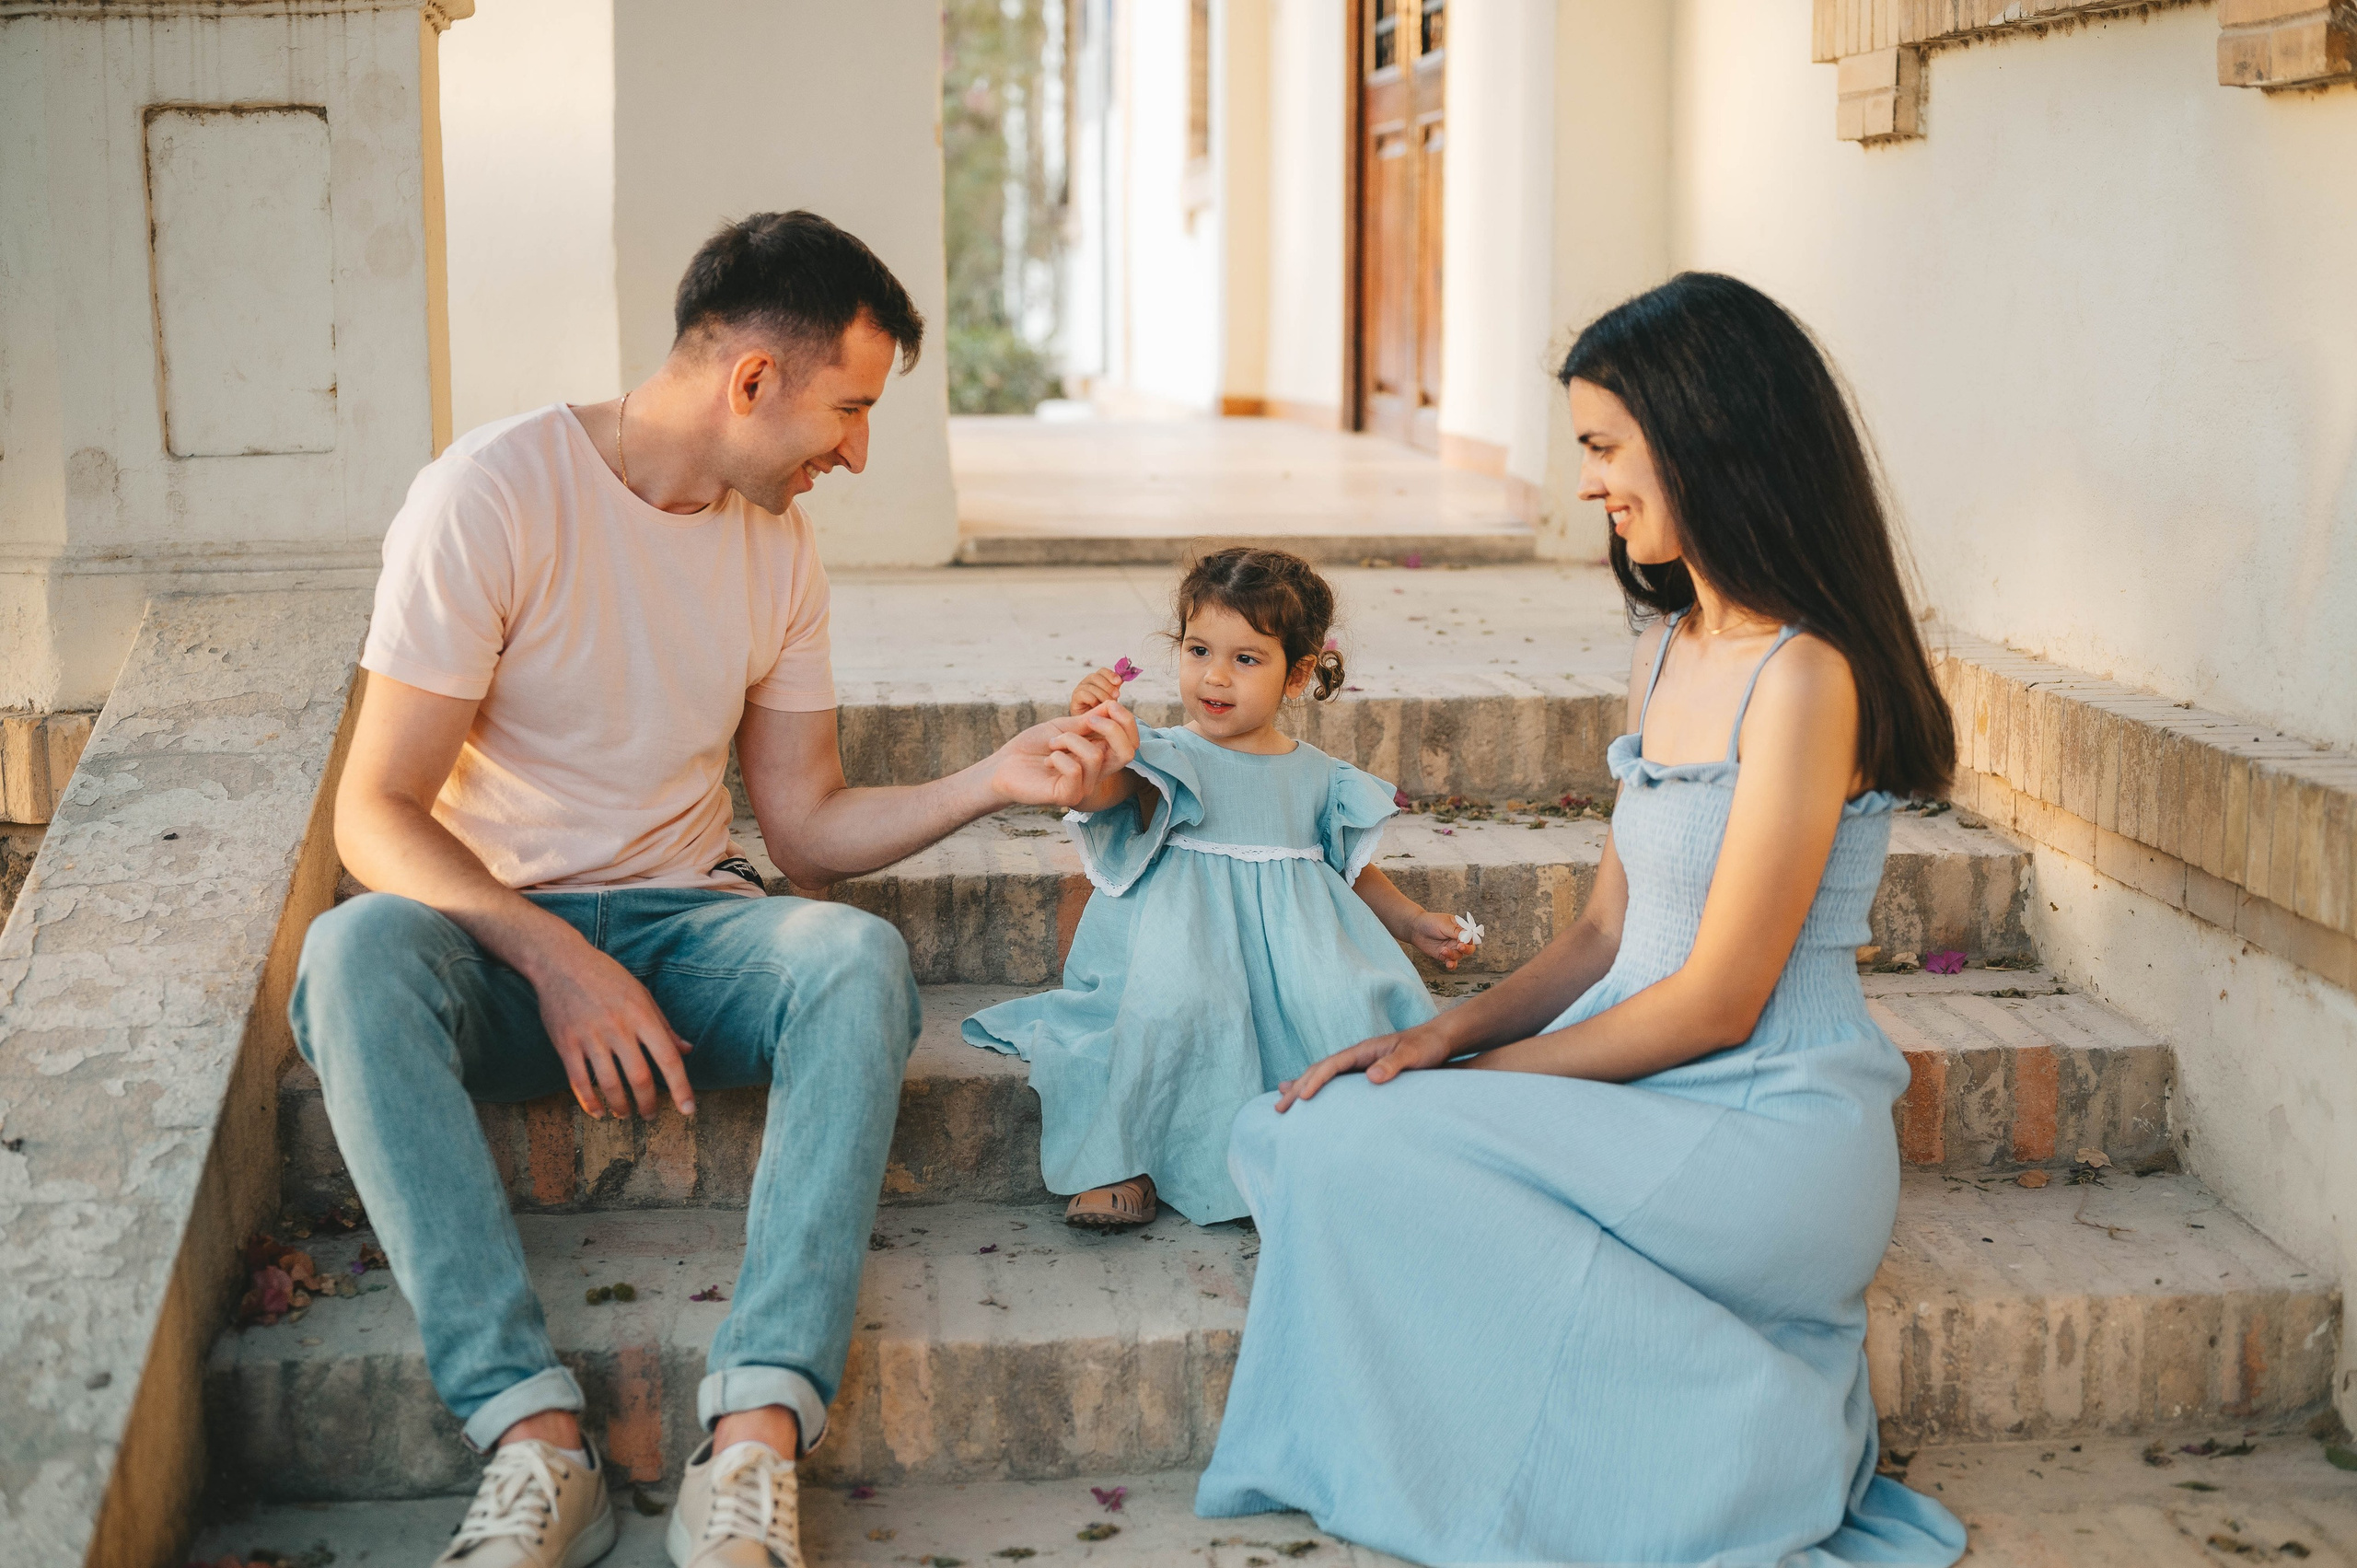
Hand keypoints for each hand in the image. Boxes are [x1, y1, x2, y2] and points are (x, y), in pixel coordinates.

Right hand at [527, 937, 695, 1118]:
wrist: (560, 962)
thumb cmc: (606, 977)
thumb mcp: (641, 994)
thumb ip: (664, 1025)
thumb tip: (687, 1050)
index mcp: (641, 1015)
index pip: (668, 1058)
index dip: (681, 1087)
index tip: (688, 1110)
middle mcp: (618, 1028)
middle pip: (640, 1077)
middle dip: (649, 1103)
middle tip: (651, 1115)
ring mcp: (590, 1037)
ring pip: (610, 1084)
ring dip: (621, 1107)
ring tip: (625, 1114)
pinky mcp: (566, 1044)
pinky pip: (579, 1081)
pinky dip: (590, 1102)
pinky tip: (599, 1112)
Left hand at [990, 702, 1139, 808]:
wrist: (1004, 765)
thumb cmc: (1032, 746)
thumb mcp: (1063, 726)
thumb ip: (1088, 721)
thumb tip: (1112, 704)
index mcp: (1099, 755)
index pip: (1130, 742)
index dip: (1127, 721)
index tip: (1110, 703)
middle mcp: (1097, 773)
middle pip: (1127, 752)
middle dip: (1112, 728)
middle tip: (1089, 719)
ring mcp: (1084, 786)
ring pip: (1095, 756)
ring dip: (1069, 739)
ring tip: (1052, 744)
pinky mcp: (1068, 796)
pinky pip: (1075, 770)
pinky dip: (1059, 757)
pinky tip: (1047, 761)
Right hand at [1070, 667, 1124, 715]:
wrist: (1093, 726)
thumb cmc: (1103, 711)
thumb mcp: (1112, 697)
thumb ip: (1115, 687)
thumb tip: (1122, 678)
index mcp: (1096, 679)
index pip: (1102, 671)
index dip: (1110, 675)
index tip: (1119, 681)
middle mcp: (1086, 682)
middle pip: (1095, 677)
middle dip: (1108, 686)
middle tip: (1116, 695)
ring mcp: (1079, 690)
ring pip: (1090, 687)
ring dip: (1102, 695)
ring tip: (1108, 704)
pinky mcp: (1075, 699)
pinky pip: (1083, 694)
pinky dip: (1093, 700)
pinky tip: (1097, 707)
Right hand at [1275, 1016, 1459, 1110]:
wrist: (1439, 1040)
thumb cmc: (1427, 1046)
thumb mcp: (1414, 1055)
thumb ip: (1393, 1064)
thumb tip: (1371, 1076)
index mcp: (1363, 1050)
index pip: (1331, 1065)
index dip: (1315, 1081)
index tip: (1301, 1098)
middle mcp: (1356, 1057)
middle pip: (1319, 1071)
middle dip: (1297, 1088)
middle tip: (1278, 1108)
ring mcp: (1359, 1066)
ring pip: (1323, 1077)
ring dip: (1301, 1089)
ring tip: (1281, 1103)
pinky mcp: (1365, 1074)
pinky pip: (1335, 1084)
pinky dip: (1318, 1090)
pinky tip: (1309, 1100)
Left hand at [1404, 909, 1473, 970]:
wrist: (1415, 928)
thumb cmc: (1430, 922)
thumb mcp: (1444, 924)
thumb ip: (1456, 931)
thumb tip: (1468, 935)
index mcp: (1460, 929)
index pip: (1471, 936)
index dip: (1469, 940)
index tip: (1462, 940)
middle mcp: (1457, 939)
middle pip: (1469, 948)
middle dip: (1466, 949)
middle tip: (1459, 947)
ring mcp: (1451, 948)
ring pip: (1459, 956)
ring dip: (1453, 955)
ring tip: (1443, 950)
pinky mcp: (1444, 955)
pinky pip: (1452, 962)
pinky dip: (1452, 965)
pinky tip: (1449, 964)